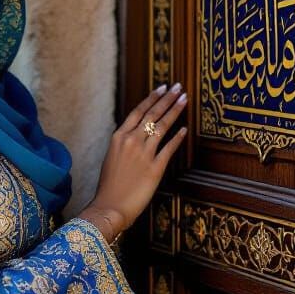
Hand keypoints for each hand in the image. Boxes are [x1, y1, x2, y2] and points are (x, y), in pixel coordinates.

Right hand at [80, 83, 188, 239]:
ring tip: (184, 100)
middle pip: (153, 114)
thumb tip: (137, 133)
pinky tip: (185, 129)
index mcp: (119, 137)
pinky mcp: (155, 168)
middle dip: (167, 99)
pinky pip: (169, 148)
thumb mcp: (112, 157)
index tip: (163, 87)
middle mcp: (131, 141)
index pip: (139, 111)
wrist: (109, 206)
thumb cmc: (109, 185)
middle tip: (179, 87)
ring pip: (162, 126)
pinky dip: (178, 138)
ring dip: (174, 111)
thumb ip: (124, 143)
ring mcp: (143, 153)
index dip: (152, 98)